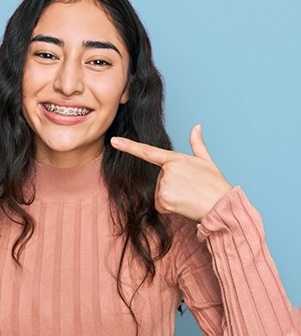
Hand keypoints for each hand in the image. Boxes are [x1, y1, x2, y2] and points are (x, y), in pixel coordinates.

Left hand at [111, 125, 231, 220]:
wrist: (221, 205)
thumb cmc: (215, 184)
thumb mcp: (207, 161)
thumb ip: (197, 144)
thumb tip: (196, 126)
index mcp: (175, 159)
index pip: (148, 151)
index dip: (129, 146)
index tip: (114, 141)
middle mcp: (167, 170)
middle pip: (159, 181)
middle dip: (172, 187)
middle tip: (189, 189)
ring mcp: (164, 184)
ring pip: (159, 194)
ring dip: (171, 198)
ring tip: (188, 197)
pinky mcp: (164, 199)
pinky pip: (160, 206)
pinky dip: (170, 208)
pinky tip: (183, 205)